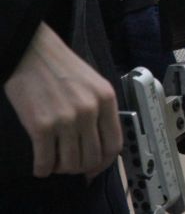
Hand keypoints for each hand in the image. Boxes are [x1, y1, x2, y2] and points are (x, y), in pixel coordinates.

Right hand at [3, 22, 122, 177]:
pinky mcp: (41, 126)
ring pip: (70, 164)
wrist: (32, 53)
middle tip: (70, 164)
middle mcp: (89, 111)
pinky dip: (42, 169)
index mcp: (106, 100)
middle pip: (92, 157)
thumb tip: (99, 145)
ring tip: (54, 161)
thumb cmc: (61, 68)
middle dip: (81, 167)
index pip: (114, 144)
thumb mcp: (94, 84)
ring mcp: (66, 119)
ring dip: (61, 169)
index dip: (105, 162)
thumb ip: (100, 111)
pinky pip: (45, 162)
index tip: (95, 168)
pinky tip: (40, 164)